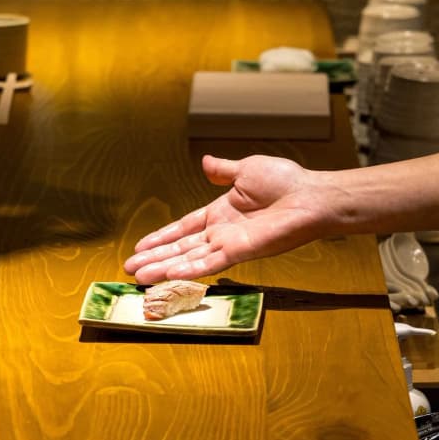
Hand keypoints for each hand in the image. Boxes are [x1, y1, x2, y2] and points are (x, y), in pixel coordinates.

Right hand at [123, 154, 336, 282]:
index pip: (184, 227)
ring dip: (163, 268)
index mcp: (221, 212)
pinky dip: (188, 269)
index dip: (162, 236)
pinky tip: (168, 275)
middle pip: (180, 247)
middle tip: (129, 268)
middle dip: (154, 257)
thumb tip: (205, 162)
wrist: (310, 196)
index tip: (141, 246)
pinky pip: (209, 262)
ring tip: (139, 277)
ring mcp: (229, 244)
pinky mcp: (240, 252)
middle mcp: (222, 231)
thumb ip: (223, 170)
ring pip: (188, 259)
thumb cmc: (286, 181)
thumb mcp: (247, 169)